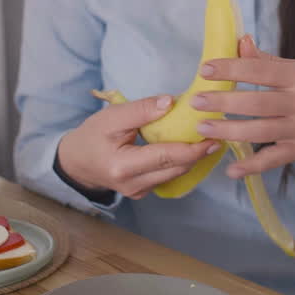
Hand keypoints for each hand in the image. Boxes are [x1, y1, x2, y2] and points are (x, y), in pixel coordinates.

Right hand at [57, 94, 221, 199]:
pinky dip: (179, 162)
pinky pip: (167, 176)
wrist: (76, 162)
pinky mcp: (143, 192)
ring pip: (175, 174)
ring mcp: (139, 192)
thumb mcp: (111, 117)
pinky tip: (188, 147)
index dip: (193, 147)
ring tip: (207, 137)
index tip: (213, 135)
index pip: (167, 157)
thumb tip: (171, 102)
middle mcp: (134, 185)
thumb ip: (141, 110)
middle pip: (176, 168)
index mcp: (124, 167)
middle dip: (198, 152)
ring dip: (192, 157)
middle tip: (217, 132)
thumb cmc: (92, 136)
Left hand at [191, 35, 294, 178]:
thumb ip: (268, 61)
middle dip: (224, 101)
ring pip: (260, 131)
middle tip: (196, 101)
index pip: (260, 70)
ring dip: (229, 130)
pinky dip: (252, 167)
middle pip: (257, 103)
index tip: (206, 69)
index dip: (232, 68)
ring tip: (203, 127)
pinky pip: (273, 160)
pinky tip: (231, 169)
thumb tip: (240, 42)